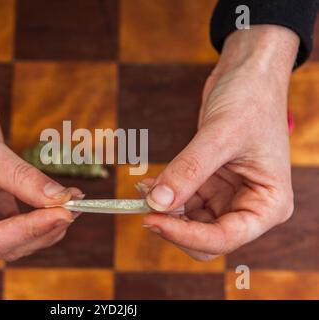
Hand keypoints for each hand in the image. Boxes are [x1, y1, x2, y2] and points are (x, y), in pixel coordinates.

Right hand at [0, 60, 82, 259]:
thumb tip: (61, 199)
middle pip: (6, 245)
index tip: (64, 212)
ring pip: (18, 238)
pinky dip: (43, 212)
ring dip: (47, 224)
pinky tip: (63, 199)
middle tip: (74, 207)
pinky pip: (21, 220)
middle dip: (42, 229)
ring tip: (74, 202)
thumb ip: (21, 178)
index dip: (30, 230)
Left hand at [140, 25, 298, 259]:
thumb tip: (157, 203)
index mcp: (268, 204)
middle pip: (206, 237)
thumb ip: (189, 170)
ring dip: (165, 210)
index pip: (225, 238)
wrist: (248, 74)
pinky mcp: (210, 183)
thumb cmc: (251, 99)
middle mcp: (249, 205)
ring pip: (190, 221)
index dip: (186, 235)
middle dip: (174, 226)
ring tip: (142, 191)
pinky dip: (165, 194)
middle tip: (144, 209)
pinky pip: (183, 200)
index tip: (152, 219)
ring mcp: (228, 195)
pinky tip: (148, 183)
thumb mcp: (220, 135)